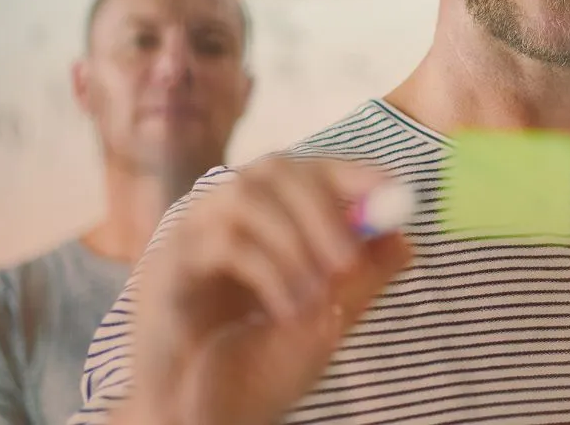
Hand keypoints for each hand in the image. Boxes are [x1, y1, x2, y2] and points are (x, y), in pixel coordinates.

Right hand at [118, 158, 413, 424]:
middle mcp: (223, 216)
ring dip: (295, 244)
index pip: (308, 170)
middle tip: (350, 260)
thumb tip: (404, 238)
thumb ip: (363, 278)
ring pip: (245, 198)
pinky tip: (290, 312)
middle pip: (273, 169)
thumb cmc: (261, 367)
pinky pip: (223, 244)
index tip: (392, 190)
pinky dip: (269, 273)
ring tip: (319, 298)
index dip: (350, 172)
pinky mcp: (166, 268)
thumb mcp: (327, 319)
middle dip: (323, 208)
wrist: (207, 418)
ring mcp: (190, 236)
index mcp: (265, 220)